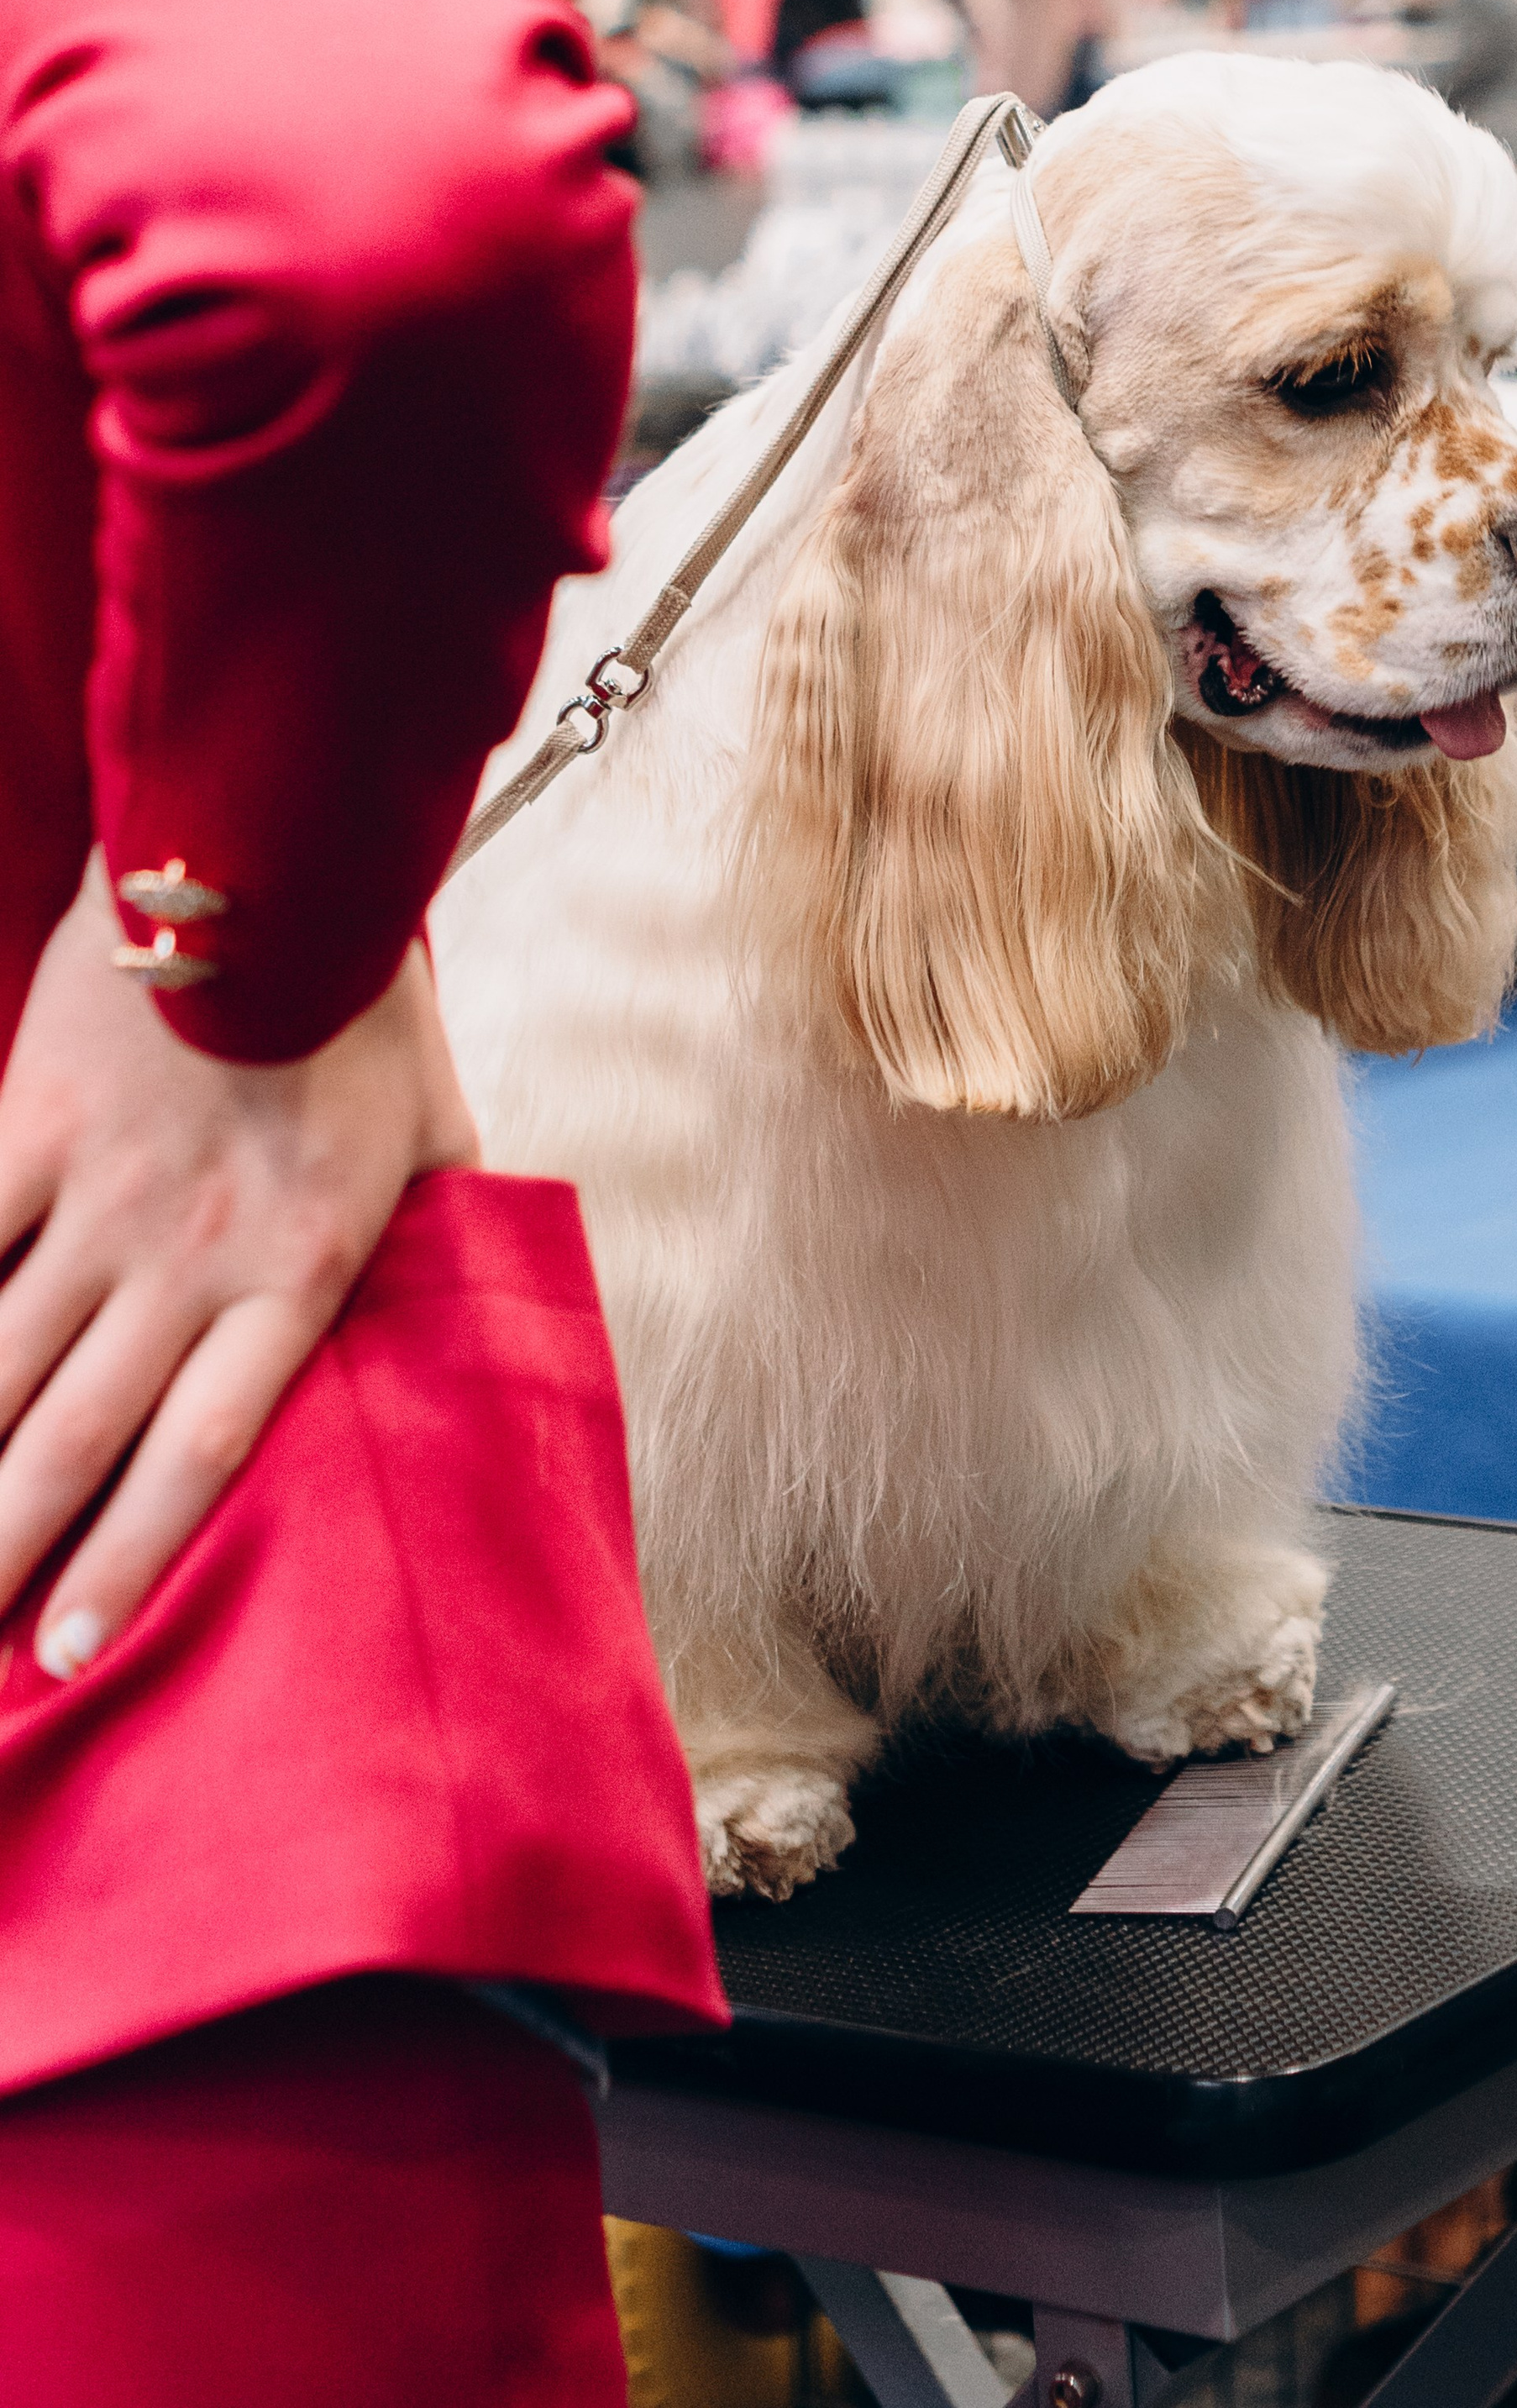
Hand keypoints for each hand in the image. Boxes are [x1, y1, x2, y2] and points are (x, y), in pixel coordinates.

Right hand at [0, 862, 478, 1675]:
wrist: (282, 866)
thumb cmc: (366, 1014)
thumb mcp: (434, 1140)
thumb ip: (440, 1233)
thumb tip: (467, 1310)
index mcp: (297, 1270)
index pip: (202, 1450)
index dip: (132, 1559)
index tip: (71, 1654)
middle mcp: (193, 1255)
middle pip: (78, 1436)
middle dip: (7, 1551)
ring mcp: (104, 1194)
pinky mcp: (35, 1123)